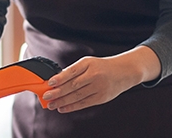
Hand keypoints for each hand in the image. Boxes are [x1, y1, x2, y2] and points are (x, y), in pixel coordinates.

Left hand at [42, 47, 160, 112]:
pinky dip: (72, 107)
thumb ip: (73, 70)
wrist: (124, 72)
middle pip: (73, 85)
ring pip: (78, 96)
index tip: (50, 82)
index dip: (60, 78)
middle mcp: (94, 75)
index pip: (72, 71)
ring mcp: (99, 87)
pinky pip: (84, 103)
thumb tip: (56, 80)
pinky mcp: (102, 98)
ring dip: (63, 101)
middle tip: (46, 96)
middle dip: (58, 92)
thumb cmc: (102, 66)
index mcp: (88, 64)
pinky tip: (63, 108)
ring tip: (52, 104)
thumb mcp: (88, 63)